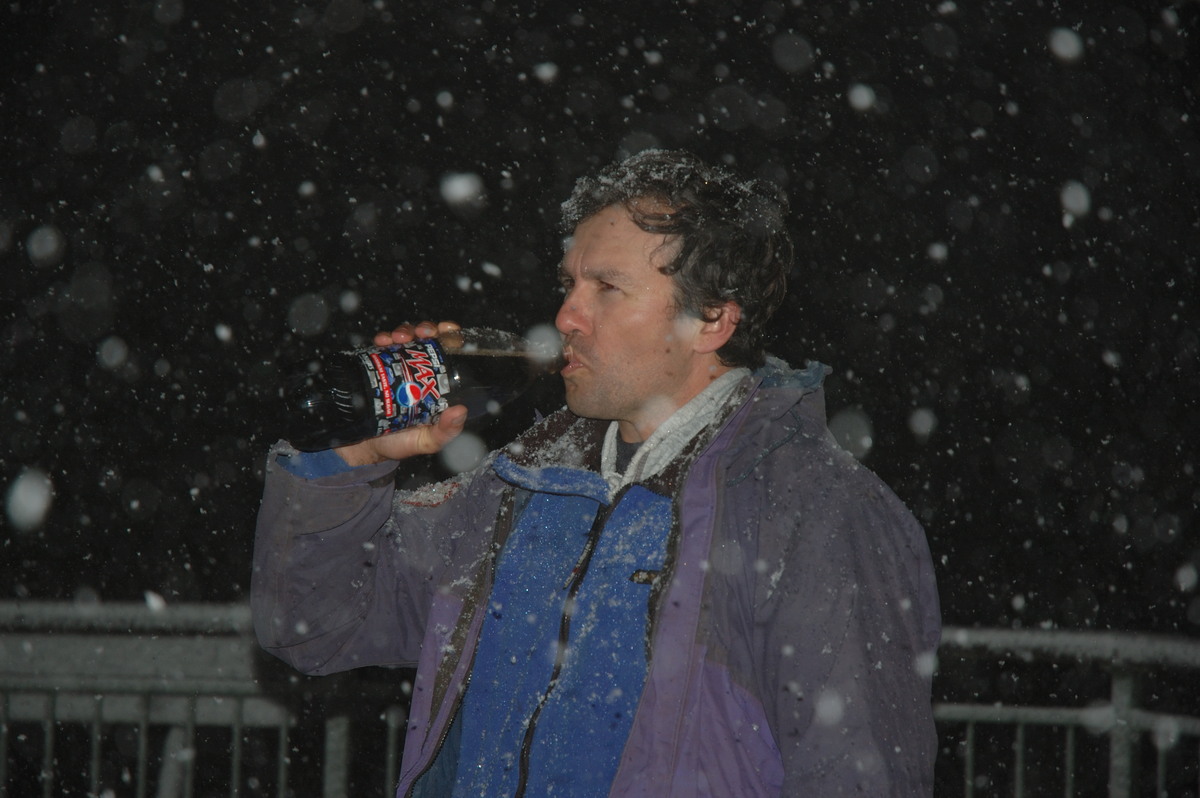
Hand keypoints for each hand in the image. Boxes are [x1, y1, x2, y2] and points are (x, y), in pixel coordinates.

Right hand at [336, 320, 466, 465]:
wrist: (362, 446)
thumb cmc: (400, 442)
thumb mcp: (427, 441)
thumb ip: (446, 431)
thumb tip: (461, 411)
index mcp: (438, 383)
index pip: (451, 352)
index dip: (452, 336)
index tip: (448, 331)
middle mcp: (419, 370)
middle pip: (428, 338)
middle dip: (426, 328)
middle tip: (421, 333)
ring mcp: (397, 365)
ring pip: (405, 336)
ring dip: (404, 330)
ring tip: (398, 338)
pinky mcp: (377, 365)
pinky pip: (381, 345)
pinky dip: (383, 338)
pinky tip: (381, 341)